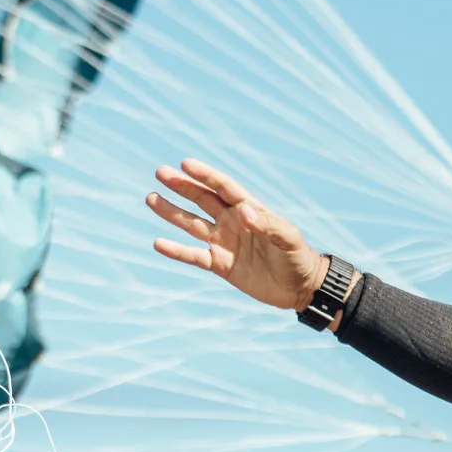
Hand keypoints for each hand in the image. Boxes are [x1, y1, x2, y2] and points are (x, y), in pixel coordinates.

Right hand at [146, 159, 326, 311]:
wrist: (300, 288)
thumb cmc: (298, 257)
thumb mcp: (288, 238)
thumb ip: (267, 224)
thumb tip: (243, 212)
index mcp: (249, 209)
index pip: (223, 187)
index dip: (205, 175)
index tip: (185, 164)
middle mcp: (232, 222)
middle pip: (202, 199)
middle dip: (182, 186)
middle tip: (160, 173)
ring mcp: (224, 243)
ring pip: (192, 224)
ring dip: (172, 212)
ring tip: (151, 198)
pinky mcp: (220, 265)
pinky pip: (194, 256)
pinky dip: (176, 251)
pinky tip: (158, 243)